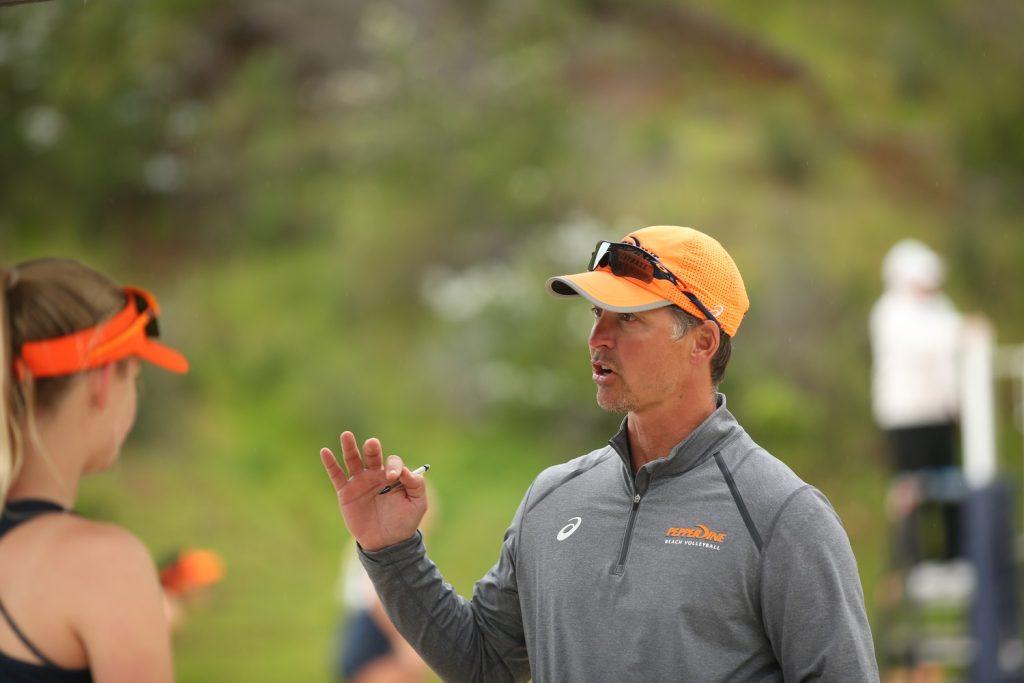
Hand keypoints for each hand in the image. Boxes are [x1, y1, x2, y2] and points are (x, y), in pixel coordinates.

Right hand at [320, 431, 427, 551]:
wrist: (387, 543)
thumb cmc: (404, 522)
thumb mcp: (418, 504)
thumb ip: (416, 485)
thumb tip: (405, 470)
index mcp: (394, 475)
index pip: (393, 462)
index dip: (394, 466)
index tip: (392, 477)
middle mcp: (376, 475)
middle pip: (372, 456)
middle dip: (372, 449)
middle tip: (372, 444)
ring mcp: (360, 482)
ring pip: (353, 461)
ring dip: (350, 448)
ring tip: (346, 435)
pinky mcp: (346, 492)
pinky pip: (337, 476)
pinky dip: (330, 464)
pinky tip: (325, 451)